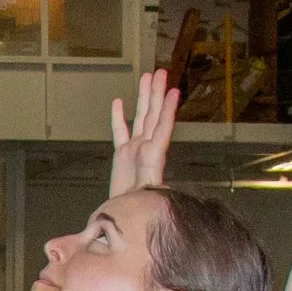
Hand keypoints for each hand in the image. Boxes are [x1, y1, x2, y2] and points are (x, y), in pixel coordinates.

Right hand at [109, 69, 179, 197]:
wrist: (128, 217)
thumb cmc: (138, 208)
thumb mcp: (147, 198)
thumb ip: (149, 191)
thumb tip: (153, 188)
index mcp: (153, 157)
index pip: (163, 128)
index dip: (168, 111)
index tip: (173, 93)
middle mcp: (147, 149)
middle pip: (154, 115)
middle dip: (157, 94)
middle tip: (161, 73)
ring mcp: (135, 149)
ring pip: (141, 117)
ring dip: (144, 97)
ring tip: (148, 77)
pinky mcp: (123, 155)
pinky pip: (121, 131)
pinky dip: (119, 117)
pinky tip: (118, 102)